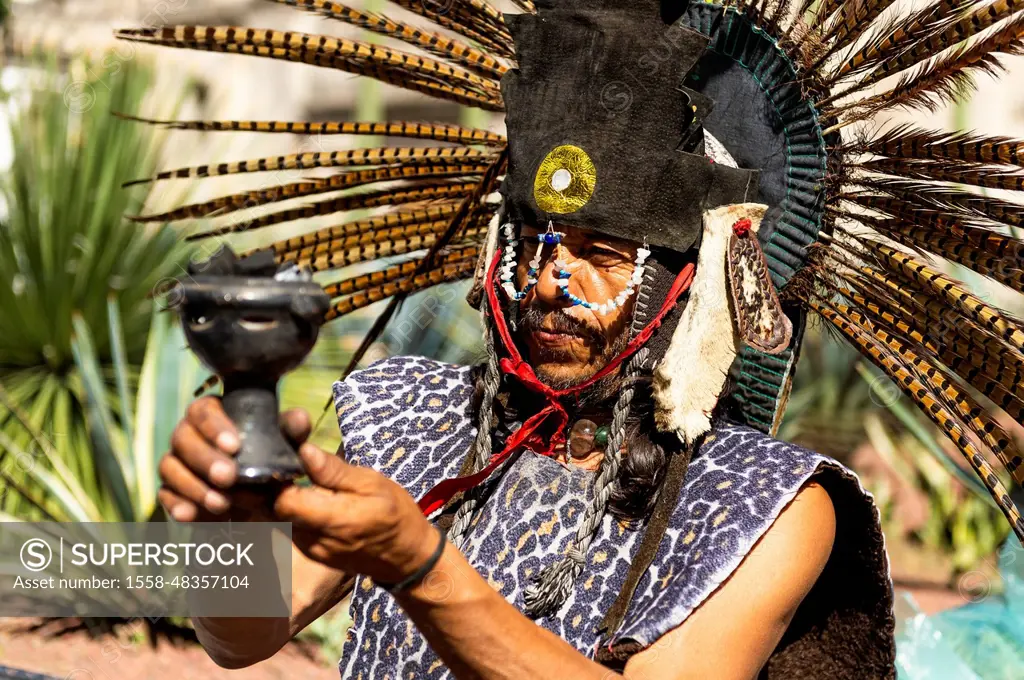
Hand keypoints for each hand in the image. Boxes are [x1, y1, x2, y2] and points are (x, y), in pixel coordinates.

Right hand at [158, 397, 310, 522]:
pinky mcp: (171, 489)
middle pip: (182, 437)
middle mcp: (189, 434)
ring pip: (169, 466)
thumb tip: (300, 418)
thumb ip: (291, 430)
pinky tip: (190, 515)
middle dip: (204, 458)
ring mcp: (177, 461)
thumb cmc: (272, 459)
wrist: (261, 496)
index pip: (203, 410)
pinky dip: (176, 504)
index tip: (234, 446)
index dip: (214, 426)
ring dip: (193, 485)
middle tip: (228, 477)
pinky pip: (164, 494)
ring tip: (221, 503)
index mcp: (215, 414)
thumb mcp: (287, 445)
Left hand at [275, 444, 441, 586]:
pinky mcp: (310, 554)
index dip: (276, 478)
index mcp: (333, 520)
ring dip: (280, 498)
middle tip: (283, 463)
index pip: (282, 501)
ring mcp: (309, 551)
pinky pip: (289, 528)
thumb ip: (334, 471)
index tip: (283, 457)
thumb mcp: (372, 483)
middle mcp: (314, 540)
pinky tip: (303, 496)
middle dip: (272, 486)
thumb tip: (303, 451)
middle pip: (273, 511)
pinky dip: (290, 511)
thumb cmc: (395, 513)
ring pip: (278, 520)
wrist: (406, 557)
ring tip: (293, 477)